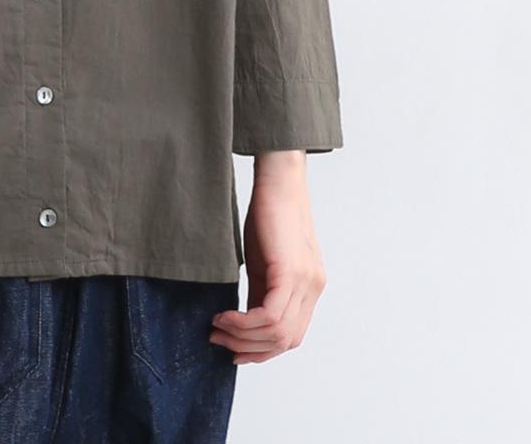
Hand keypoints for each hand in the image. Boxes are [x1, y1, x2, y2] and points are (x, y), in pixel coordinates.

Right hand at [208, 151, 327, 364]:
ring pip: (278, 333)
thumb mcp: (264, 262)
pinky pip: (271, 316)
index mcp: (309, 288)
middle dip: (249, 348)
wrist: (278, 180)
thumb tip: (244, 321)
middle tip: (219, 339)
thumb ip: (261, 291)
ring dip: (242, 337)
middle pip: (286, 341)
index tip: (233, 348)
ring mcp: (306, 283)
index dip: (261, 350)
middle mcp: (313, 289)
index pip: (290, 336)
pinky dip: (244, 323)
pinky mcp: (292, 272)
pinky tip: (225, 315)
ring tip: (217, 326)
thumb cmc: (268, 214)